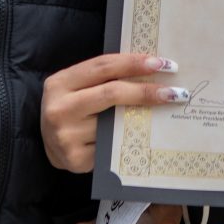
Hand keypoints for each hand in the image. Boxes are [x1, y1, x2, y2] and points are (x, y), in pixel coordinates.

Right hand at [42, 53, 184, 172]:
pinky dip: (131, 138)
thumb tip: (151, 68)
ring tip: (168, 111)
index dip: (134, 63)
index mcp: (60, 82)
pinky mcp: (76, 160)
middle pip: (111, 93)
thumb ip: (104, 78)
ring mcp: (66, 136)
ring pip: (115, 122)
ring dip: (145, 116)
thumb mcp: (78, 87)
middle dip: (146, 91)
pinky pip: (112, 146)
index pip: (103, 66)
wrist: (48, 144)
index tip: (162, 63)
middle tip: (175, 92)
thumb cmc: (72, 108)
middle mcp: (59, 108)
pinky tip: (148, 135)